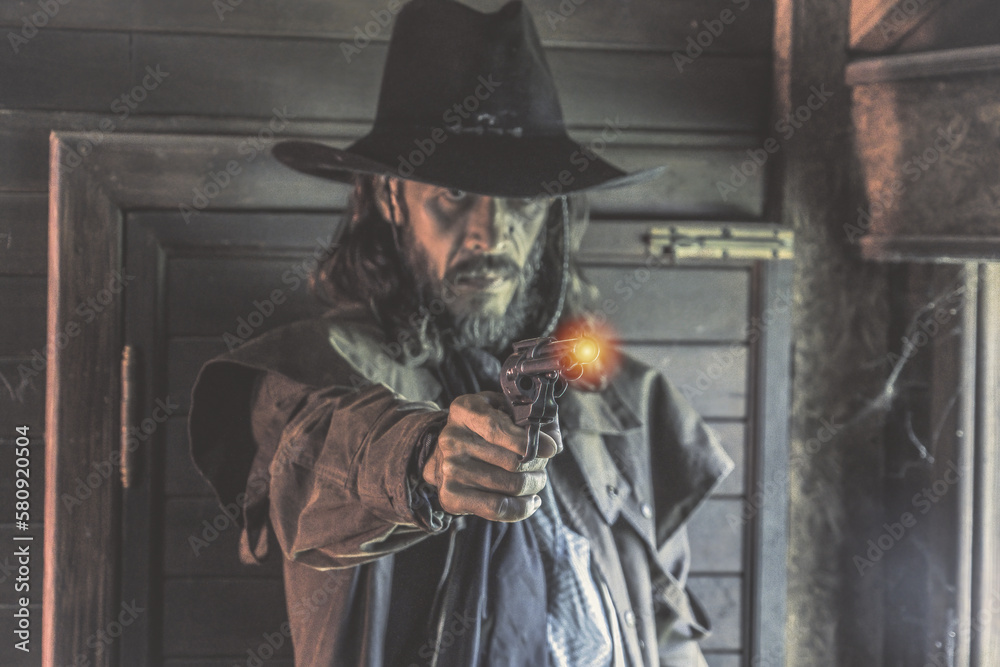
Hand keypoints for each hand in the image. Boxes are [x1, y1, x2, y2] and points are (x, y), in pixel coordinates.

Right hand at [422, 391, 559, 521]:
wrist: (442, 454)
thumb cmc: (481, 429)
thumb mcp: (501, 409)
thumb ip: (530, 416)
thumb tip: (553, 438)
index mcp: (464, 411)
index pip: (498, 429)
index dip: (529, 441)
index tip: (551, 448)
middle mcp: (452, 439)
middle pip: (512, 461)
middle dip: (538, 464)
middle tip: (542, 464)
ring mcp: (450, 470)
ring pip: (511, 485)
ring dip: (534, 484)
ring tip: (537, 479)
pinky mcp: (451, 496)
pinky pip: (499, 508)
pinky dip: (522, 508)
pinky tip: (531, 501)